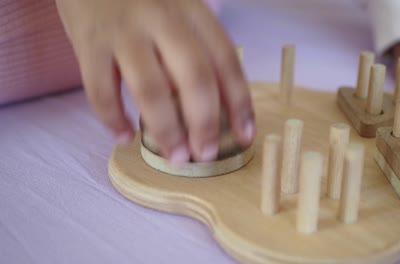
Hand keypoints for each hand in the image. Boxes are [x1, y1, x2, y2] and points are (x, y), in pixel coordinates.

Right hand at [55, 0, 253, 161]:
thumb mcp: (179, 10)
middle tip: (206, 154)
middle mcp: (162, 19)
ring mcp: (124, 31)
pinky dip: (113, 119)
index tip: (245, 135)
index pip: (225, 61)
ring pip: (150, 89)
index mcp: (192, 12)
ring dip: (166, 130)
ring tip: (174, 157)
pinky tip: (124, 137)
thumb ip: (195, 49)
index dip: (240, 102)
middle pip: (194, 77)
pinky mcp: (88, 42)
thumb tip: (210, 108)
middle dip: (205, 123)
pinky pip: (100, 90)